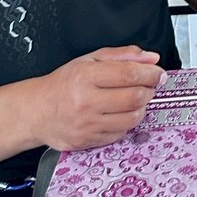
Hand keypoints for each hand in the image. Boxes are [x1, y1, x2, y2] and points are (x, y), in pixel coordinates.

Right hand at [31, 47, 166, 151]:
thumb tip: (151, 58)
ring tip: (136, 100)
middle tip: (149, 86)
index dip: (150, 73)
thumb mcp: (90, 59)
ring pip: (131, 119)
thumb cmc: (64, 83)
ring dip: (141, 108)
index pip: (129, 74)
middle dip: (149, 91)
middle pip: (133, 98)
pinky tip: (121, 114)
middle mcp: (85, 101)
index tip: (159, 74)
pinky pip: (120, 134)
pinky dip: (127, 124)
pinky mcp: (87, 141)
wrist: (37, 111)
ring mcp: (86, 124)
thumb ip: (122, 55)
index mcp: (86, 76)